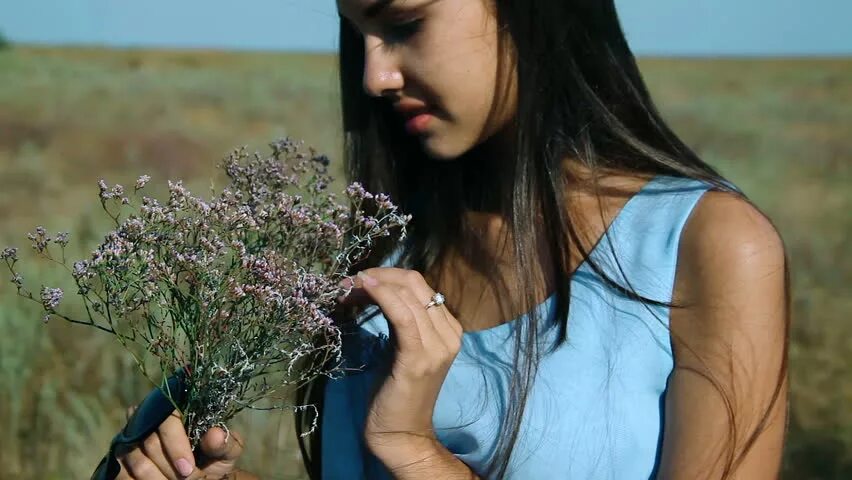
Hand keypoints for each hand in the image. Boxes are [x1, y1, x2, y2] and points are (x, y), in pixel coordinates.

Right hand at [116, 406, 244, 479]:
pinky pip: (122, 475)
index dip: (176, 445)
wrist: (198, 477)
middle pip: (150, 443)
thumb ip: (224, 444)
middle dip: (170, 467)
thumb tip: (216, 435)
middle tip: (186, 479)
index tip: (188, 469)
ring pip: (136, 461)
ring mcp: (129, 441)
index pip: (168, 419)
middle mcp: (147, 420)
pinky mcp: (118, 462)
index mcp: (175, 411)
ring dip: (157, 478)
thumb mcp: (225, 453)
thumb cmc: (212, 461)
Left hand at [339, 268, 463, 455]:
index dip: (388, 275)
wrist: (401, 434)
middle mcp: (449, 334)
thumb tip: (377, 290)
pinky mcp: (418, 358)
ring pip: (408, 294)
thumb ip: (401, 320)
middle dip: (380, 274)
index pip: (421, 286)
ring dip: (374, 283)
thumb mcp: (402, 348)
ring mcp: (437, 346)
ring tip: (348, 286)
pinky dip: (383, 296)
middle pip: (415, 283)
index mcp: (449, 329)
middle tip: (351, 281)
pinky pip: (403, 315)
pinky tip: (364, 289)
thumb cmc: (396, 392)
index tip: (359, 280)